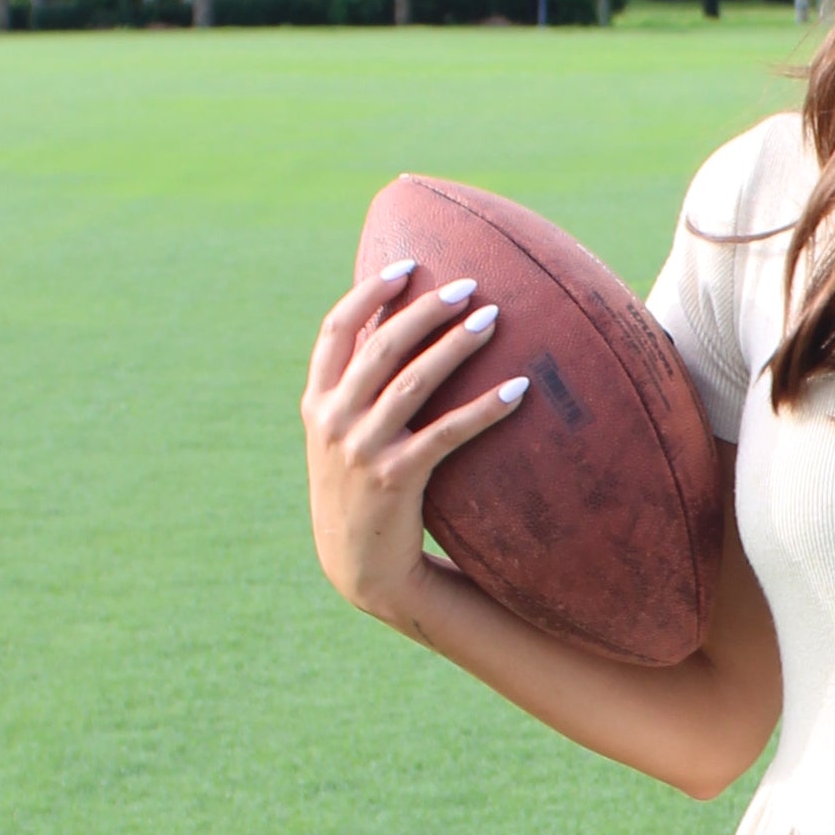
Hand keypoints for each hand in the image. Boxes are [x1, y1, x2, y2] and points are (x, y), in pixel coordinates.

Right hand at [302, 255, 529, 619]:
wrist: (357, 568)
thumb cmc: (359, 492)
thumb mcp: (340, 438)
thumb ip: (356, 392)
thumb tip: (397, 333)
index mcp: (315, 402)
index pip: (335, 331)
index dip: (369, 293)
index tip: (406, 266)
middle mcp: (332, 420)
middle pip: (380, 346)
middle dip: (425, 309)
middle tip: (469, 286)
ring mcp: (359, 450)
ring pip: (411, 381)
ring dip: (455, 345)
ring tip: (492, 319)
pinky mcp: (394, 479)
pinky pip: (447, 434)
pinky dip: (485, 408)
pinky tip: (519, 389)